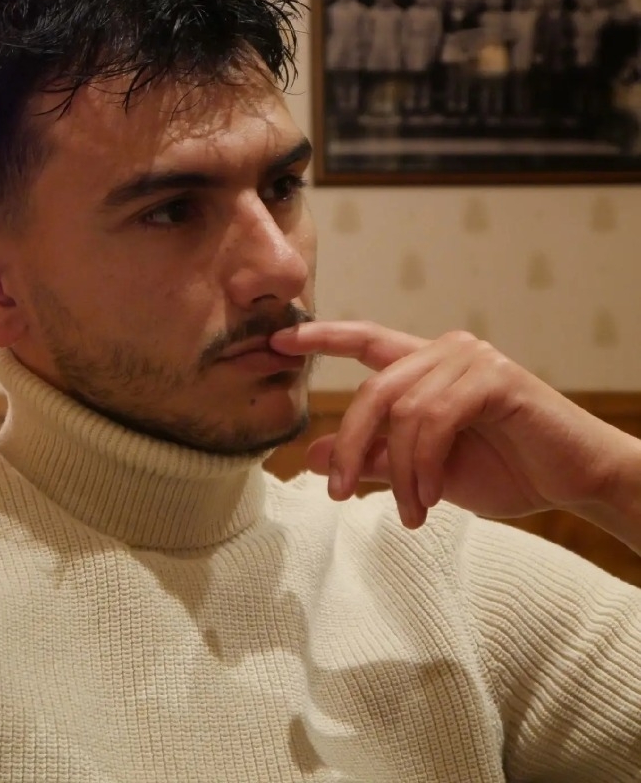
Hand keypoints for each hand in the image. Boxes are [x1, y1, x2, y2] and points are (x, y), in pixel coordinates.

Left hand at [270, 321, 631, 530]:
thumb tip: (314, 453)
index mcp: (425, 365)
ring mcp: (470, 359)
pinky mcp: (494, 377)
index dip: (320, 337)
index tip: (275, 341)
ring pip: (402, 409)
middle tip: (339, 495)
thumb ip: (374, 458)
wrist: (574, 481)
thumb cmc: (504, 469)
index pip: (365, 340)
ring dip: (400, 471)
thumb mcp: (424, 471)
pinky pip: (434, 418)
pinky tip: (434, 497)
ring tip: (413, 512)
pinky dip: (425, 464)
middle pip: (372, 389)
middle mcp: (444, 350)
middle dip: (349, 445)